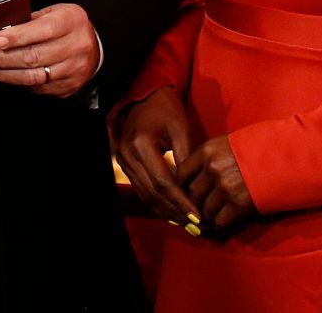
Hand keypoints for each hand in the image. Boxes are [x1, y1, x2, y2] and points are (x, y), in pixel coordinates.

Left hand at [0, 3, 98, 96]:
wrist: (95, 46)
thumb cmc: (67, 26)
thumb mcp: (54, 12)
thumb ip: (29, 20)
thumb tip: (0, 31)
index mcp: (71, 21)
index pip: (43, 30)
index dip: (18, 36)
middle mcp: (76, 46)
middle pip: (34, 57)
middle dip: (2, 59)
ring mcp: (74, 69)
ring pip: (34, 77)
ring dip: (5, 74)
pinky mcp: (69, 87)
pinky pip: (39, 89)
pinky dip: (19, 83)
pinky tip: (6, 76)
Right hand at [111, 86, 201, 224]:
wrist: (144, 95)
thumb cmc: (166, 109)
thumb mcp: (180, 128)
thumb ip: (186, 157)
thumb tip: (194, 189)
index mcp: (141, 144)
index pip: (163, 182)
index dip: (180, 201)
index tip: (198, 216)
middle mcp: (128, 154)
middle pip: (152, 192)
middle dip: (175, 211)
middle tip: (196, 226)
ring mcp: (123, 160)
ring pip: (145, 194)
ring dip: (166, 211)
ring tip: (187, 223)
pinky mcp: (124, 163)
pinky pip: (141, 188)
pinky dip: (156, 202)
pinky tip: (172, 211)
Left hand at [175, 135, 258, 236]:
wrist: (286, 155)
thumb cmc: (259, 147)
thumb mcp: (229, 143)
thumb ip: (211, 157)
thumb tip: (198, 174)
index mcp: (207, 151)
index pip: (182, 173)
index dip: (182, 187)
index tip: (186, 194)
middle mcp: (212, 169)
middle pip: (191, 194)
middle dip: (194, 206)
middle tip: (196, 213)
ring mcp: (224, 187)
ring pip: (204, 210)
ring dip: (206, 218)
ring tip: (209, 223)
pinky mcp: (239, 204)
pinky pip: (219, 221)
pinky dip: (219, 226)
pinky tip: (221, 227)